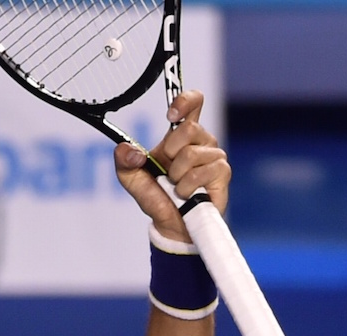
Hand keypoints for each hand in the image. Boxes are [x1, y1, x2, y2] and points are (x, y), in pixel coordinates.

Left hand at [114, 90, 230, 242]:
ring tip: (176, 186)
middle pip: (189, 128)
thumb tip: (127, 150)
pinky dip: (186, 187)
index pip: (193, 103)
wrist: (171, 224)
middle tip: (168, 170)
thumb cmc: (156, 197)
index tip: (171, 114)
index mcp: (179, 136)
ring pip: (191, 154)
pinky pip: (200, 173)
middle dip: (171, 152)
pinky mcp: (222, 172)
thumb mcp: (130, 178)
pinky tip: (187, 194)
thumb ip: (124, 161)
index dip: (185, 101)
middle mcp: (200, 141)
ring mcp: (214, 156)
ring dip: (176, 176)